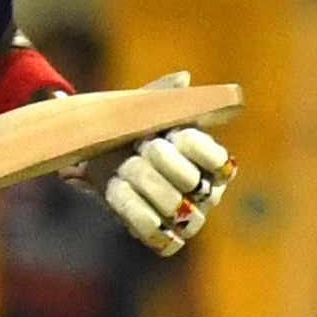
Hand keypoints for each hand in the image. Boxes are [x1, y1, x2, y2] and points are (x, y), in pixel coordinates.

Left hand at [72, 71, 235, 255]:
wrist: (101, 158)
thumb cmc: (133, 131)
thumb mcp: (145, 107)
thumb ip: (163, 94)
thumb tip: (183, 79)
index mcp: (213, 161)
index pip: (214, 156)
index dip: (186, 143)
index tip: (167, 133)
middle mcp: (209, 191)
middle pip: (188, 180)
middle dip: (154, 161)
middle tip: (134, 149)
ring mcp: (191, 218)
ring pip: (171, 206)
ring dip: (138, 183)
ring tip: (120, 169)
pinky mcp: (167, 238)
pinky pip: (155, 232)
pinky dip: (130, 210)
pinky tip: (114, 189)